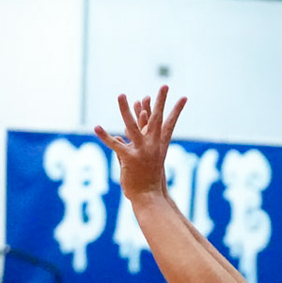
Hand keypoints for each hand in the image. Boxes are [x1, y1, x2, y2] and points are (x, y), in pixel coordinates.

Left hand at [95, 87, 187, 201]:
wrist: (150, 197)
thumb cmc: (148, 180)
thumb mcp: (144, 161)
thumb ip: (131, 145)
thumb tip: (120, 135)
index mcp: (159, 145)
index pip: (169, 124)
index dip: (177, 110)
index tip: (184, 98)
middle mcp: (153, 145)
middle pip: (157, 119)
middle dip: (161, 101)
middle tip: (166, 85)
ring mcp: (142, 151)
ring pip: (133, 126)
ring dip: (126, 111)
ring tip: (122, 95)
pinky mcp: (130, 158)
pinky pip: (116, 145)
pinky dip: (105, 137)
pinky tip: (97, 128)